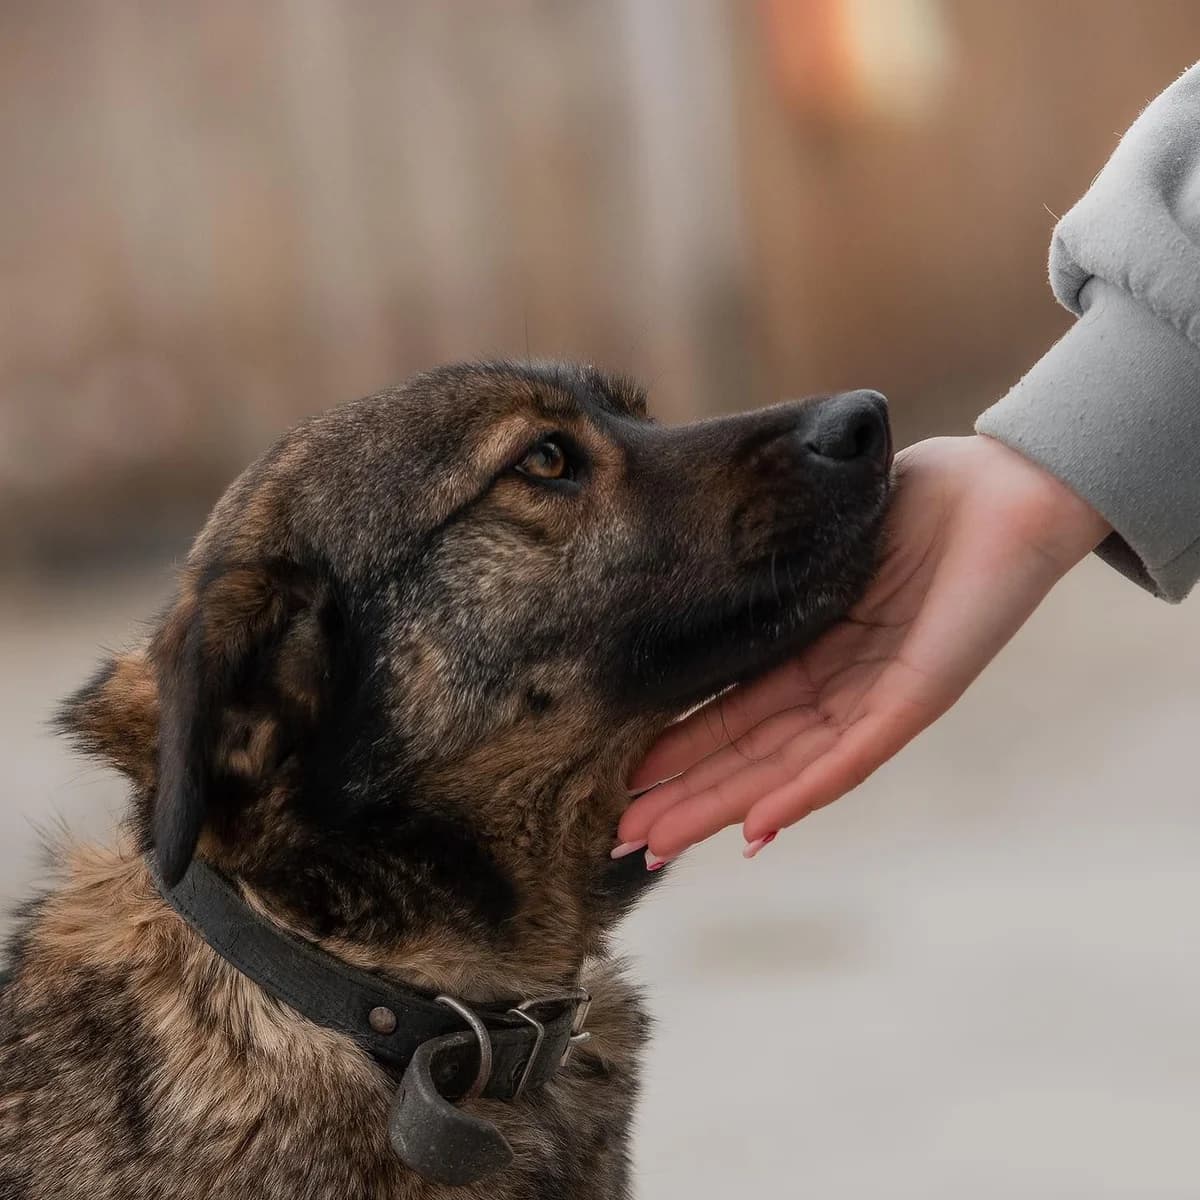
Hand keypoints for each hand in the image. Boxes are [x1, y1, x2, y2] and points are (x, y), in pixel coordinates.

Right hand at [617, 435, 1110, 862]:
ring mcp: (878, 697)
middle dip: (688, 795)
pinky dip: (801, 793)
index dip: (682, 747)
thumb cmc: (920, 500)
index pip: (736, 712)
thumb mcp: (822, 537)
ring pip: (788, 766)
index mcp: (815, 649)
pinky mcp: (918, 696)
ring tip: (661, 840)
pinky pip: (853, 756)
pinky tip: (754, 828)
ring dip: (724, 807)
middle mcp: (841, 686)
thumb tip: (701, 563)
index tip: (627, 775)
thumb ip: (769, 564)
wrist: (1009, 484)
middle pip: (752, 753)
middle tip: (625, 836)